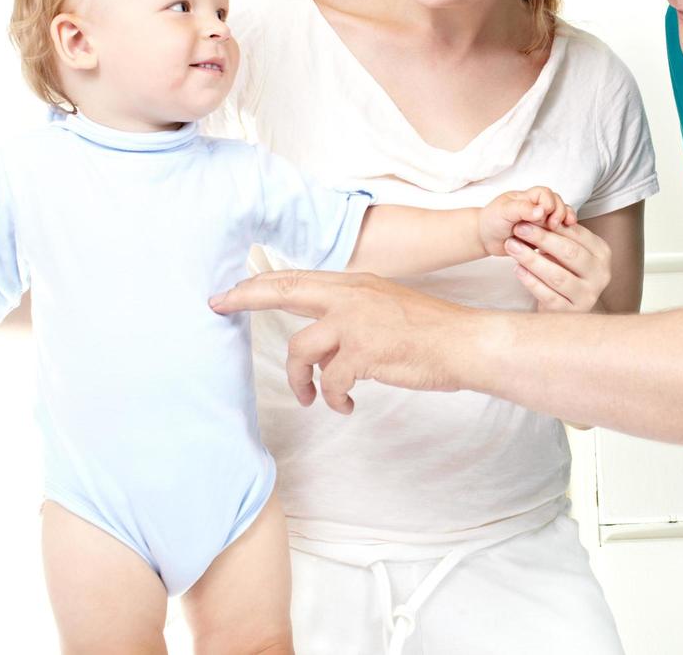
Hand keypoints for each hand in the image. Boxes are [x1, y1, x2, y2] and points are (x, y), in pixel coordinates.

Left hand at [208, 270, 486, 413]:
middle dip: (246, 298)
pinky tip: (346, 404)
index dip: (259, 283)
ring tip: (312, 396)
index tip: (231, 290)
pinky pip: (330, 381)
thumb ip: (351, 312)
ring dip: (299, 379)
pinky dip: (333, 398)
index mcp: (355, 284)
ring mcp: (356, 322)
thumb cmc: (430, 332)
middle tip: (218, 306)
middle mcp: (351, 296)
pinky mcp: (365, 352)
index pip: (297, 278)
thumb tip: (318, 337)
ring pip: (301, 349)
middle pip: (285, 291)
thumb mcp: (385, 306)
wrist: (464, 343)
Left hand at [478, 186, 574, 256]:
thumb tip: (541, 210)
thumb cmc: (492, 220)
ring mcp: (541, 222)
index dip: (550, 204)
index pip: (548, 195)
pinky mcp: (543, 236)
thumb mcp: (503, 211)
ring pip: (560, 219)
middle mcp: (538, 208)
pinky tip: (562, 242)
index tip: (544, 215)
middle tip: (553, 226)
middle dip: (560, 215)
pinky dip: (562, 236)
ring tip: (562, 232)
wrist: (485, 239)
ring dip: (563, 225)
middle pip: (558, 206)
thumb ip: (522, 209)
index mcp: (529, 197)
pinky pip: (557, 234)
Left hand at [505, 219, 612, 311]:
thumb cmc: (565, 269)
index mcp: (603, 254)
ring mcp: (587, 296)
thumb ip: (562, 231)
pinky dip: (531, 282)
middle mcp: (601, 275)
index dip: (553, 225)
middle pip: (569, 253)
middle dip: (541, 239)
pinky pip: (548, 295)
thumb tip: (543, 212)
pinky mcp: (570, 313)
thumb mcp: (568, 248)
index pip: (577, 235)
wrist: (564, 303)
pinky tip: (518, 270)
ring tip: (512, 246)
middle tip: (519, 228)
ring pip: (557, 276)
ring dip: (531, 259)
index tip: (530, 215)